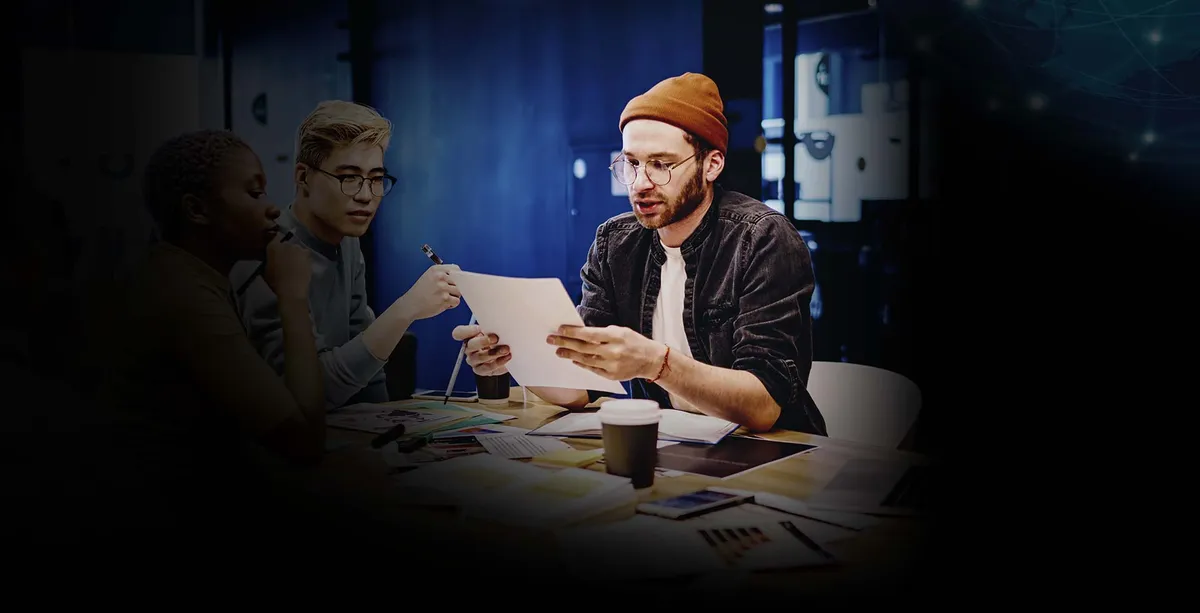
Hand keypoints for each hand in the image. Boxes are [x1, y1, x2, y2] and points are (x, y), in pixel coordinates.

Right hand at [263, 233, 311, 301]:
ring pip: (297, 249)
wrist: (292, 288)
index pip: (275, 237)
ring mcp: (299, 249)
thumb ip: (269, 260)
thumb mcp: (265, 270)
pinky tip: (302, 267)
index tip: (277, 248)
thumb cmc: (275, 281)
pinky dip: (303, 259)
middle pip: (287, 244)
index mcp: (273, 246)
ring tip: (294, 264)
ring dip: (296, 254)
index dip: (277, 242)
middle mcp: (287, 244)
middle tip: (285, 259)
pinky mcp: (308, 256)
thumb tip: (271, 259)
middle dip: (286, 250)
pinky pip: (305, 255)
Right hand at [397, 264, 460, 319]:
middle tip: (447, 292)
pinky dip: (452, 304)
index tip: (456, 281)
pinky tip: (444, 304)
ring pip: (459, 292)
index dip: (458, 276)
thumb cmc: (420, 292)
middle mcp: (440, 277)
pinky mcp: (444, 299)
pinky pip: (457, 301)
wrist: (411, 304)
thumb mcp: (428, 276)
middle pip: (460, 281)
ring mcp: (443, 288)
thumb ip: (442, 274)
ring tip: (444, 298)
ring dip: (454, 296)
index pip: (456, 269)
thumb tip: (458, 276)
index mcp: (436, 270)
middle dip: (456, 287)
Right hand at [451, 324, 510, 375]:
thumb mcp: (495, 330)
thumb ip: (492, 327)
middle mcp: (469, 348)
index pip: (459, 333)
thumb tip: (499, 323)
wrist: (505, 354)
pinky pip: (486, 368)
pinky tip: (506, 357)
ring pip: (479, 357)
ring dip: (493, 353)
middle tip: (495, 338)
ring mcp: (474, 360)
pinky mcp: (481, 370)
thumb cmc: (498, 340)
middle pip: (470, 345)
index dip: (467, 331)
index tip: (479, 329)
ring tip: (506, 349)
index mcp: (469, 336)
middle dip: (483, 341)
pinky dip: (498, 363)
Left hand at [546, 325, 666, 380]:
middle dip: (565, 343)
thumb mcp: (620, 331)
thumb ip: (602, 333)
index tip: (560, 329)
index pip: (589, 334)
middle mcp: (613, 352)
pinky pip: (592, 369)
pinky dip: (581, 364)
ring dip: (570, 355)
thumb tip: (580, 332)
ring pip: (585, 360)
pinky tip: (573, 360)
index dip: (573, 332)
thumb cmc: (634, 342)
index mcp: (616, 337)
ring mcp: (612, 365)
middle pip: (583, 347)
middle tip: (552, 340)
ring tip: (558, 351)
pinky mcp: (611, 376)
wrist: (650, 360)